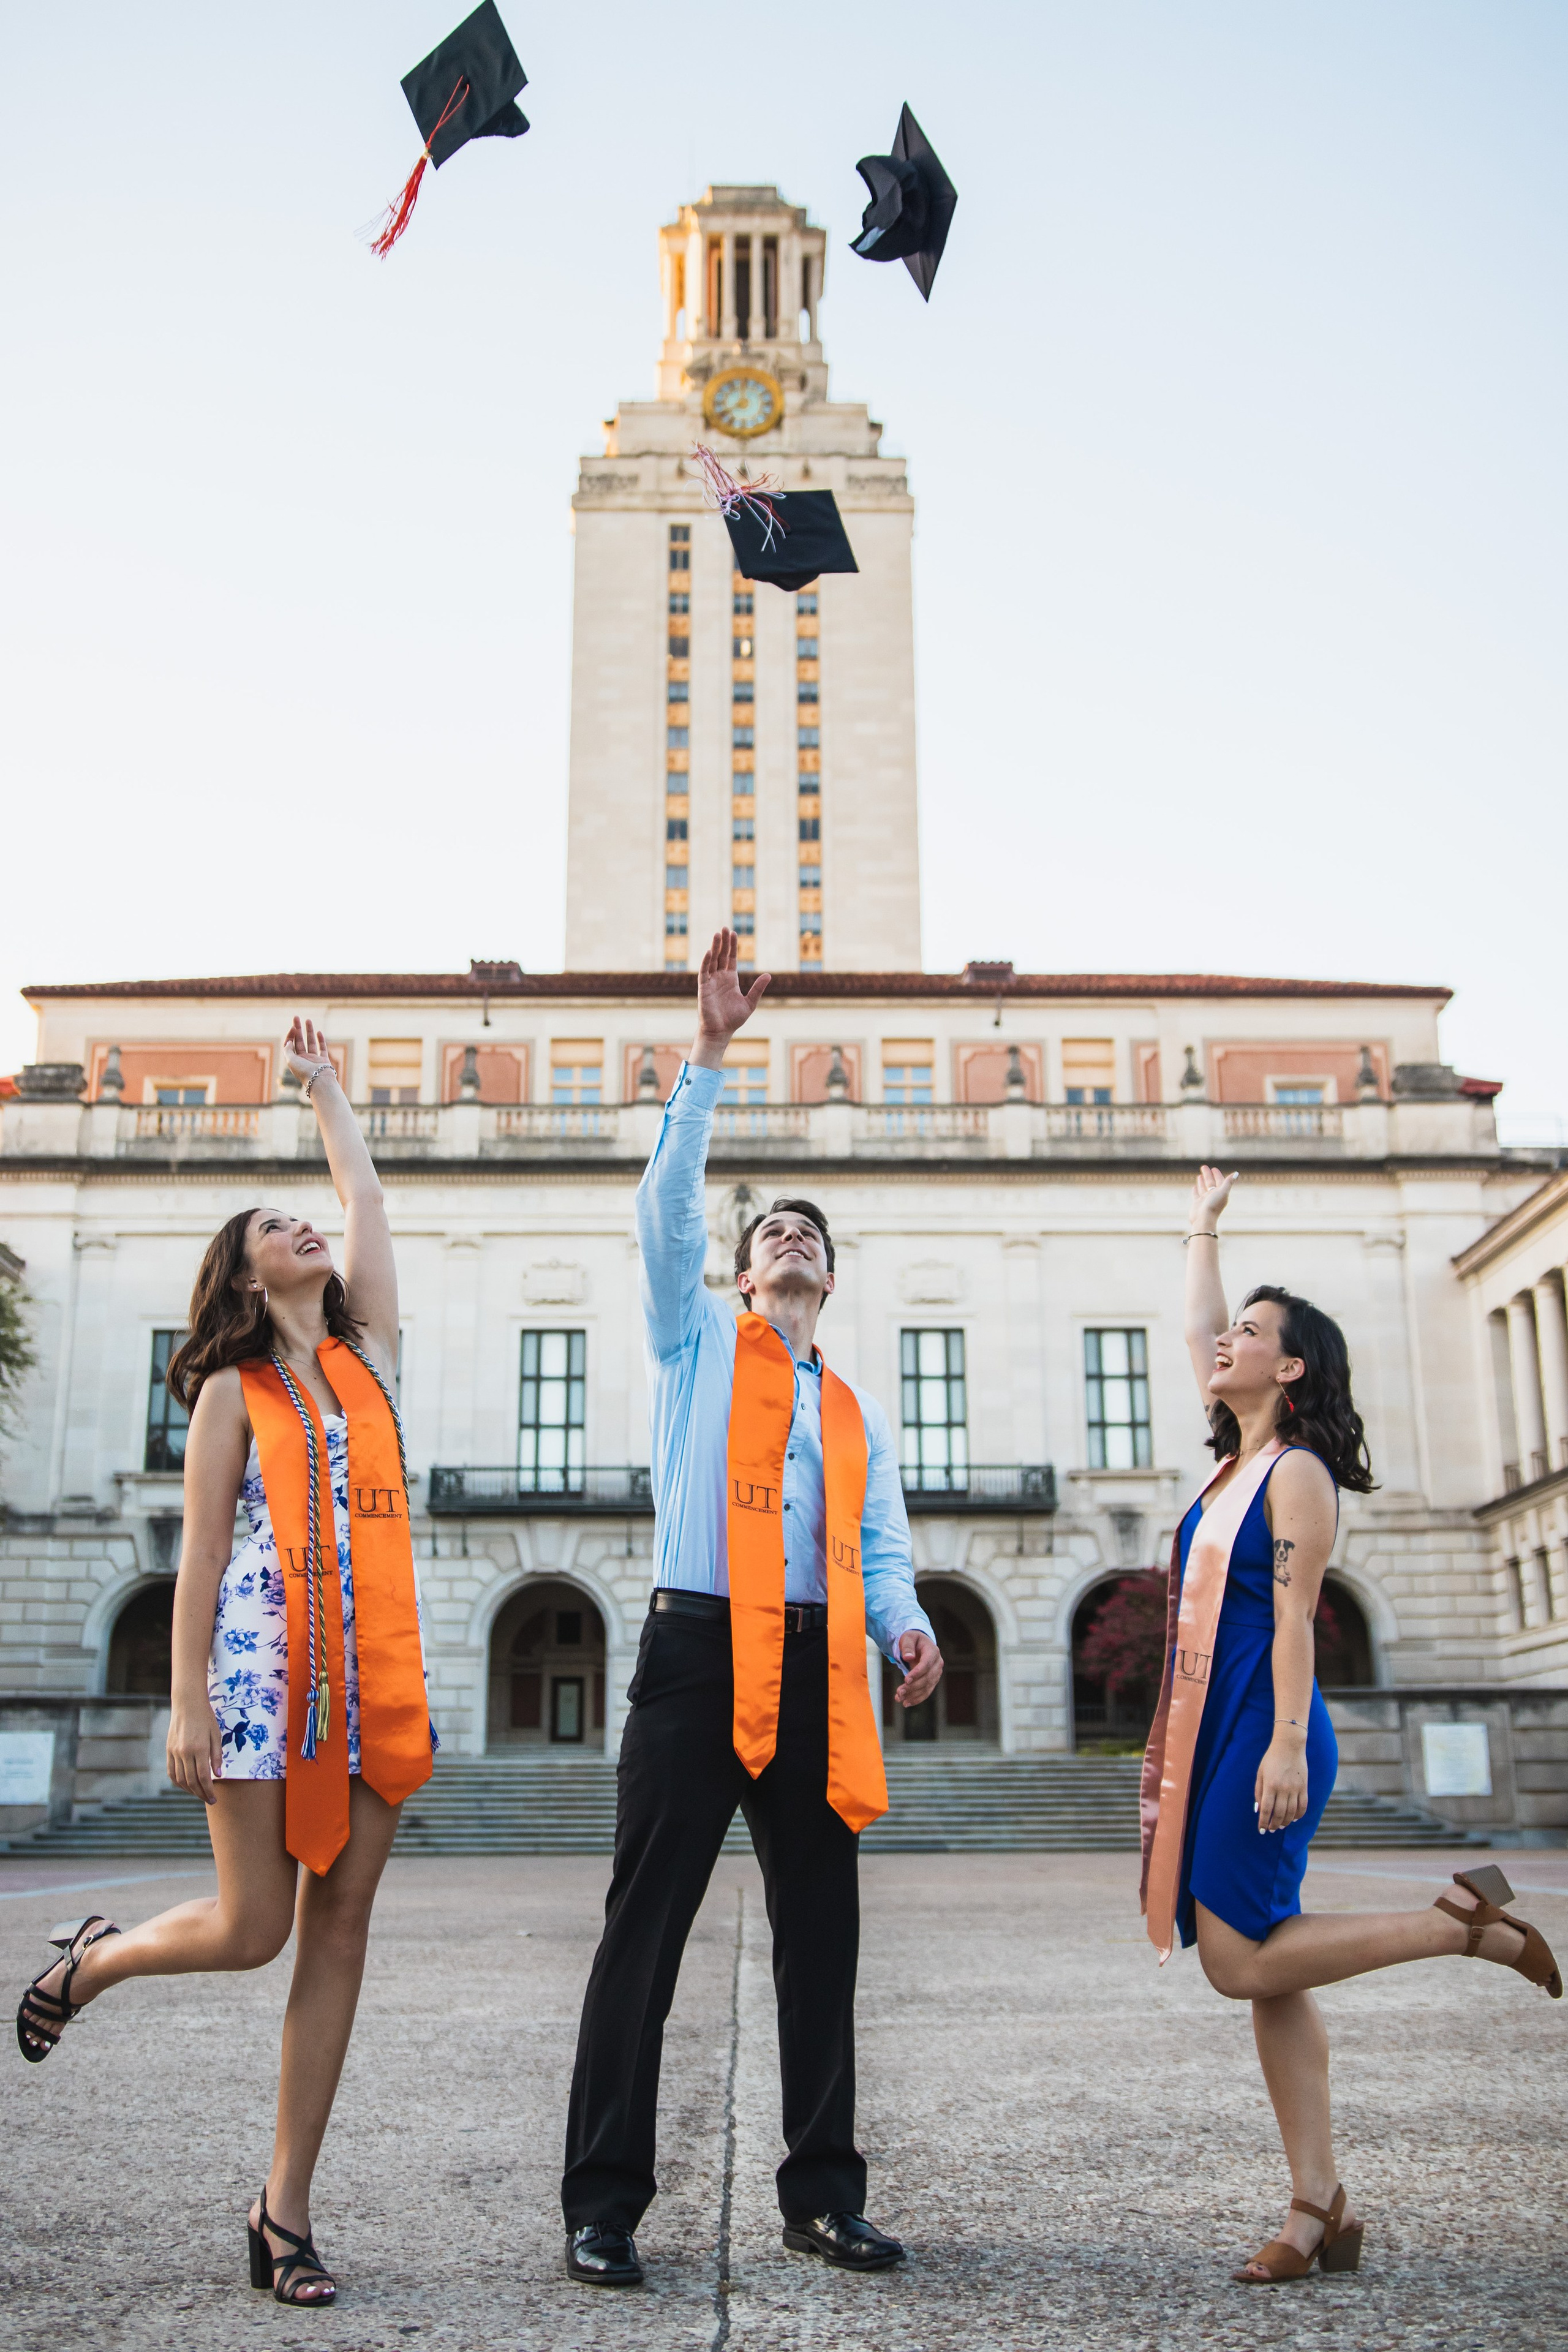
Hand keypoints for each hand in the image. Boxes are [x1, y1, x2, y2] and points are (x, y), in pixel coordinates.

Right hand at [167, 1694, 224, 1805]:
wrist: (187, 1704)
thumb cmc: (206, 1718)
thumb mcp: (216, 1735)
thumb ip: (216, 1756)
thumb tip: (218, 1776)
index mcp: (198, 1748)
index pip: (203, 1777)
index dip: (208, 1790)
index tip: (214, 1799)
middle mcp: (184, 1752)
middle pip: (191, 1781)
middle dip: (201, 1794)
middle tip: (209, 1800)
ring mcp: (174, 1752)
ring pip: (180, 1779)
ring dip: (189, 1790)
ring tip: (199, 1794)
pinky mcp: (168, 1750)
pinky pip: (171, 1772)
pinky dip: (178, 1782)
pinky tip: (186, 1785)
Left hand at [282, 1015, 333, 1090]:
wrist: (319, 1081)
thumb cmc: (304, 1072)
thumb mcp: (290, 1060)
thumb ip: (287, 1050)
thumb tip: (288, 1041)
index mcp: (294, 1060)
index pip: (290, 1044)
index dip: (290, 1035)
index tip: (293, 1027)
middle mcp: (303, 1059)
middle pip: (299, 1041)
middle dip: (297, 1029)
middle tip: (296, 1017)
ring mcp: (313, 1060)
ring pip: (310, 1042)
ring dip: (309, 1031)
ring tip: (308, 1020)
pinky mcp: (323, 1060)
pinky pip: (322, 1048)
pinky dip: (320, 1040)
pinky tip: (318, 1032)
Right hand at [691, 929, 769, 1068]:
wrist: (720, 1031)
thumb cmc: (733, 1019)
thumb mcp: (750, 1002)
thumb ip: (758, 988)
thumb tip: (769, 975)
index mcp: (731, 979)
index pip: (731, 958)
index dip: (732, 946)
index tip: (733, 933)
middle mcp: (720, 977)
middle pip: (721, 955)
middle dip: (723, 942)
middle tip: (724, 927)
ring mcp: (711, 981)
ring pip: (712, 960)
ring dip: (715, 947)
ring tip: (717, 934)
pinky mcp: (704, 988)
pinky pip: (704, 972)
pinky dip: (707, 962)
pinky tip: (710, 952)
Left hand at [894, 1630, 943, 1706]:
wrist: (920, 1644)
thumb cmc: (913, 1640)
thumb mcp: (908, 1638)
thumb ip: (908, 1646)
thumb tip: (908, 1657)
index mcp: (933, 1652)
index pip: (926, 1664)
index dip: (917, 1673)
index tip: (906, 1680)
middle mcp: (937, 1664)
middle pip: (927, 1678)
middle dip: (913, 1687)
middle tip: (899, 1692)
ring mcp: (936, 1674)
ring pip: (927, 1687)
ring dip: (913, 1695)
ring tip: (899, 1699)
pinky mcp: (932, 1681)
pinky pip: (926, 1692)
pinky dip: (917, 1698)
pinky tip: (906, 1703)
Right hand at [1190, 1163, 1238, 1232]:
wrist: (1203, 1219)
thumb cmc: (1214, 1206)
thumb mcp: (1223, 1192)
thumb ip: (1228, 1182)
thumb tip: (1236, 1173)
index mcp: (1220, 1193)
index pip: (1219, 1181)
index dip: (1217, 1175)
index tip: (1214, 1168)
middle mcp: (1213, 1196)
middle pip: (1211, 1183)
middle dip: (1208, 1175)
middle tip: (1204, 1167)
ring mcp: (1205, 1200)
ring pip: (1203, 1188)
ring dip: (1202, 1181)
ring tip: (1200, 1175)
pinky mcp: (1197, 1203)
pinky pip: (1197, 1194)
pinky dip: (1196, 1190)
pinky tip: (1195, 1186)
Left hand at [1254, 1733, 1307, 1833]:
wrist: (1289, 1746)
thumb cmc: (1271, 1759)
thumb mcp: (1260, 1773)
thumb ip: (1259, 1791)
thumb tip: (1259, 1809)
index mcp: (1270, 1785)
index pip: (1266, 1809)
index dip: (1263, 1822)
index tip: (1261, 1830)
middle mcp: (1283, 1788)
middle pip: (1279, 1813)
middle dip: (1274, 1824)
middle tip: (1271, 1829)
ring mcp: (1295, 1788)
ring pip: (1292, 1812)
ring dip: (1286, 1822)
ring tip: (1280, 1826)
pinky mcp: (1304, 1787)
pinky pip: (1303, 1806)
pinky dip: (1299, 1815)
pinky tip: (1294, 1819)